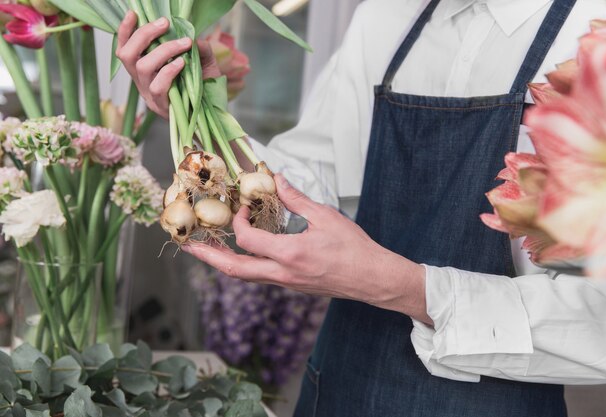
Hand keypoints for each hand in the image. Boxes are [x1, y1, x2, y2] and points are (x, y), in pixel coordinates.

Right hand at [116, 11, 220, 117]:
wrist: (213, 114)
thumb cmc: (204, 87)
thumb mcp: (203, 63)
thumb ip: (199, 49)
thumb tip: (193, 35)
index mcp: (144, 70)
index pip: (125, 48)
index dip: (125, 31)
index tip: (134, 13)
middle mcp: (141, 81)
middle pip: (127, 55)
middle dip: (144, 34)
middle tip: (165, 23)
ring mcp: (149, 95)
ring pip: (142, 68)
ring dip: (163, 50)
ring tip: (184, 43)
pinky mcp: (160, 106)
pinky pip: (158, 86)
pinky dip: (169, 71)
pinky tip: (182, 63)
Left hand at [182, 174, 432, 324]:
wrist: (372, 279)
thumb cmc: (354, 249)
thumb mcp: (326, 217)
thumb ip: (297, 199)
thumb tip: (279, 180)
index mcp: (290, 254)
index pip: (248, 239)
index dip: (239, 221)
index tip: (244, 207)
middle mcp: (283, 274)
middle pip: (234, 269)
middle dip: (208, 257)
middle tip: (187, 247)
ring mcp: (286, 283)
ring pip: (245, 276)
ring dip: (224, 262)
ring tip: (207, 251)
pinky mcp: (292, 286)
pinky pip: (260, 277)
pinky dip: (244, 264)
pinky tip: (242, 253)